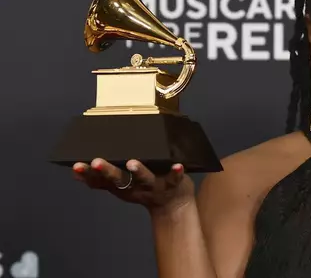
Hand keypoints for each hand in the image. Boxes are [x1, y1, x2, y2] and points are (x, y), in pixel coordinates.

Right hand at [72, 158, 194, 213]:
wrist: (173, 206)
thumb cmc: (144, 188)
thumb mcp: (121, 187)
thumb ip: (103, 180)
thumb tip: (75, 170)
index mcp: (121, 186)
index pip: (101, 181)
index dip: (88, 175)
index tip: (77, 166)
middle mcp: (135, 187)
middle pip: (119, 180)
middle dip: (107, 171)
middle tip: (96, 162)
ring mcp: (154, 186)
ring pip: (145, 178)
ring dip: (139, 171)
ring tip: (132, 163)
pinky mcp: (173, 184)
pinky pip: (174, 178)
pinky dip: (176, 172)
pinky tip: (178, 165)